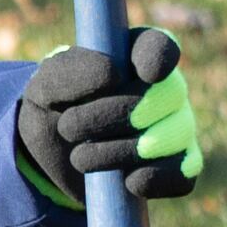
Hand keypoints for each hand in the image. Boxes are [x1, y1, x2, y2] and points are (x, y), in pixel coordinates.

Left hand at [16, 27, 203, 204]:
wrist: (51, 158)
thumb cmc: (54, 109)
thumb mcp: (44, 88)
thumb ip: (69, 72)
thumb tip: (113, 74)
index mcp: (133, 57)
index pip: (159, 45)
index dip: (158, 56)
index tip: (143, 73)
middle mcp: (166, 90)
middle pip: (167, 94)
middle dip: (114, 114)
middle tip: (68, 128)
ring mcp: (177, 129)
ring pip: (171, 136)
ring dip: (119, 150)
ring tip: (79, 157)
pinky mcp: (178, 169)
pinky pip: (183, 174)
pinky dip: (153, 178)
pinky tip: (125, 180)